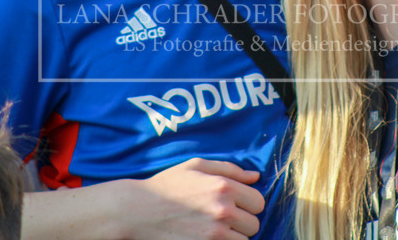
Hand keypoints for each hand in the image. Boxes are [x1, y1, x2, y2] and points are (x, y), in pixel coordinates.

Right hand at [121, 158, 264, 238]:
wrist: (138, 211)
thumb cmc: (168, 185)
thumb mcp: (196, 166)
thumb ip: (230, 169)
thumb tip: (255, 177)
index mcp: (224, 187)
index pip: (259, 202)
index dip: (248, 203)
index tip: (236, 204)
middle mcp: (223, 212)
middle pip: (254, 225)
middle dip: (242, 222)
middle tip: (223, 218)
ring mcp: (214, 235)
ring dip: (233, 237)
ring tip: (214, 228)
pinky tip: (208, 237)